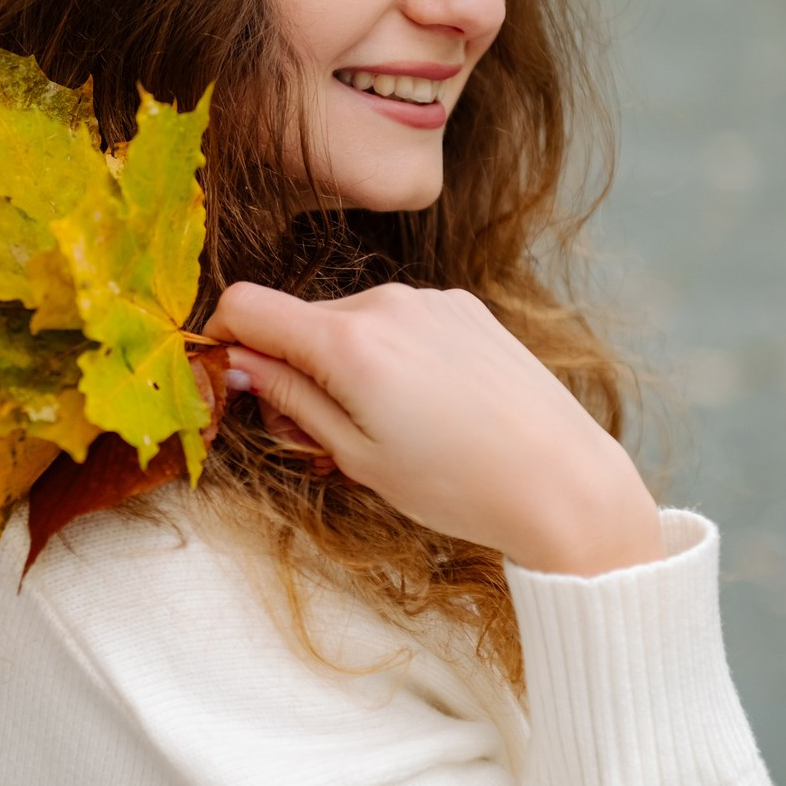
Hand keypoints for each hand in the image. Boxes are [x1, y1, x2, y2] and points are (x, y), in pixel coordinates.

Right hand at [208, 281, 663, 576]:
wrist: (561, 482)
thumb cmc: (457, 485)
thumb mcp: (356, 455)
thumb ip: (290, 398)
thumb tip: (238, 361)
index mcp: (349, 342)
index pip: (247, 303)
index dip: (224, 337)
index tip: (231, 376)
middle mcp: (386, 303)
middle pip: (301, 319)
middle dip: (291, 366)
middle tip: (318, 437)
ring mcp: (430, 300)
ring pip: (351, 321)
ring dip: (344, 363)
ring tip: (384, 427)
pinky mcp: (464, 306)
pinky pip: (400, 320)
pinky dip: (390, 354)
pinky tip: (426, 405)